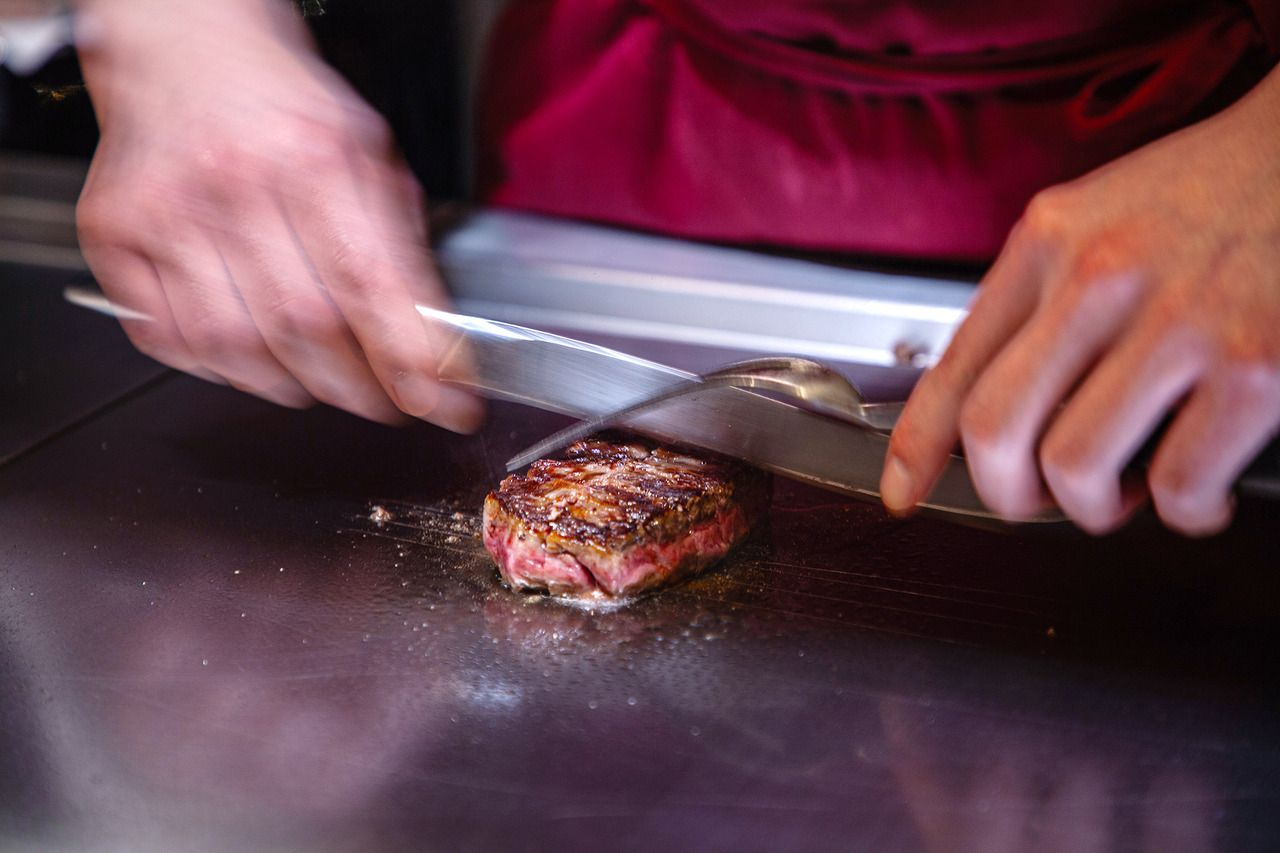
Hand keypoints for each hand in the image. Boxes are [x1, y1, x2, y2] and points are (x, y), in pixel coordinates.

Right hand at [73, 0, 481, 429]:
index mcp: (314, 155)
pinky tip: (253, 358)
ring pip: (235, 346)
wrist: (188, 47)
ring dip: (293, 386)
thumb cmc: (285, 104)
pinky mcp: (117, 233)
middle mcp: (236, 181)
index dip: (411, 359)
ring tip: (323, 382)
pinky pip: (169, 339)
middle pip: (305, 326)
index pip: (371, 284)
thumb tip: (435, 343)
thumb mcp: (372, 155)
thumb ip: (403, 246)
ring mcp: (167, 209)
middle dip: (360, 387)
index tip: (444, 403)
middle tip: (387, 401)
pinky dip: (220, 370)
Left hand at [882, 69, 1279, 535]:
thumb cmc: (1213, 188)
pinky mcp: (1256, 364)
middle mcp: (1101, 277)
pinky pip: (1180, 482)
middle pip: (996, 430)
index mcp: (1049, 242)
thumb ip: (1038, 295)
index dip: (915, 447)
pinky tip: (1195, 492)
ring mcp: (1180, 321)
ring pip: (1075, 468)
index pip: (954, 366)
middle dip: (1006, 493)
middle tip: (1034, 498)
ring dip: (1091, 507)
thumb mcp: (1095, 217)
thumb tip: (989, 393)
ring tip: (1122, 492)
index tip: (903, 490)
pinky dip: (1183, 511)